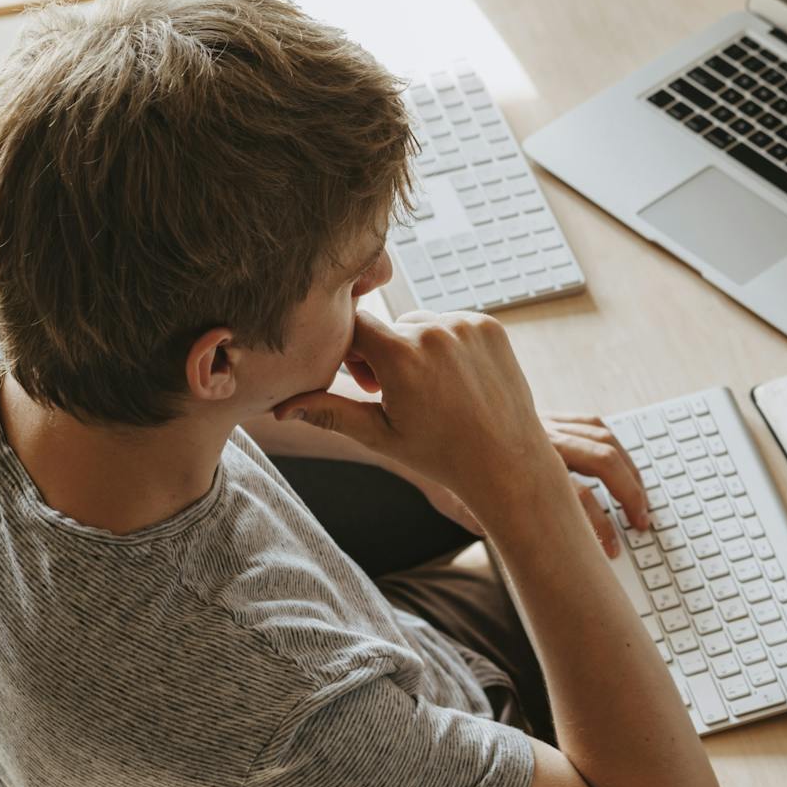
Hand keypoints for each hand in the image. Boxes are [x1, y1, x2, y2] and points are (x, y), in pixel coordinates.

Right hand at [278, 312, 651, 551]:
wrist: (507, 462)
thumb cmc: (439, 455)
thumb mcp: (379, 436)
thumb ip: (329, 412)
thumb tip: (279, 409)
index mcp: (401, 356)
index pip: (353, 325)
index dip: (352, 352)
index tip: (367, 384)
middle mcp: (434, 331)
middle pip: (387, 326)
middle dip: (384, 354)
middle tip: (399, 396)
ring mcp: (466, 325)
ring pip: (420, 323)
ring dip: (416, 348)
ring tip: (431, 390)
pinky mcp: (489, 326)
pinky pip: (452, 323)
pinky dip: (447, 345)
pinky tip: (457, 382)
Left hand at [410, 415, 653, 556]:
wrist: (417, 421)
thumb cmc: (435, 470)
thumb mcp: (457, 505)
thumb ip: (489, 523)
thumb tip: (519, 548)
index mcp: (518, 463)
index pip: (574, 496)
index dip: (597, 527)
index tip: (609, 551)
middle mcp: (537, 436)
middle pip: (601, 459)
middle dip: (629, 493)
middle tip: (641, 524)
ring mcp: (544, 421)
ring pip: (602, 436)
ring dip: (629, 469)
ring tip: (640, 499)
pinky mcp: (545, 413)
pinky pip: (590, 422)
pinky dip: (613, 443)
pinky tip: (621, 465)